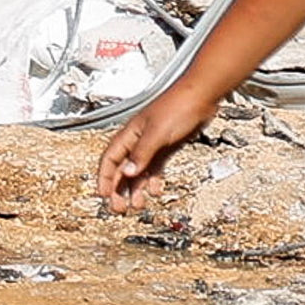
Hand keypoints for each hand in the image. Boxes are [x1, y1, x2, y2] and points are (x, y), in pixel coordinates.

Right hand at [93, 81, 216, 214]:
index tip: (104, 195)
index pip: (109, 159)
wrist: (201, 96)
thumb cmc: (178, 106)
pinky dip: (154, 180)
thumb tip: (129, 173)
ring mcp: (152, 145)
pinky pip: (155, 168)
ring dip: (137, 189)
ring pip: (139, 172)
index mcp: (130, 135)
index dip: (105, 178)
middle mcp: (138, 141)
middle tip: (119, 208)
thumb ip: (142, 154)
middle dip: (118, 189)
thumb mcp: (157, 133)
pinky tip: (156, 191)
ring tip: (138, 205)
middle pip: (122, 169)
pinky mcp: (166, 147)